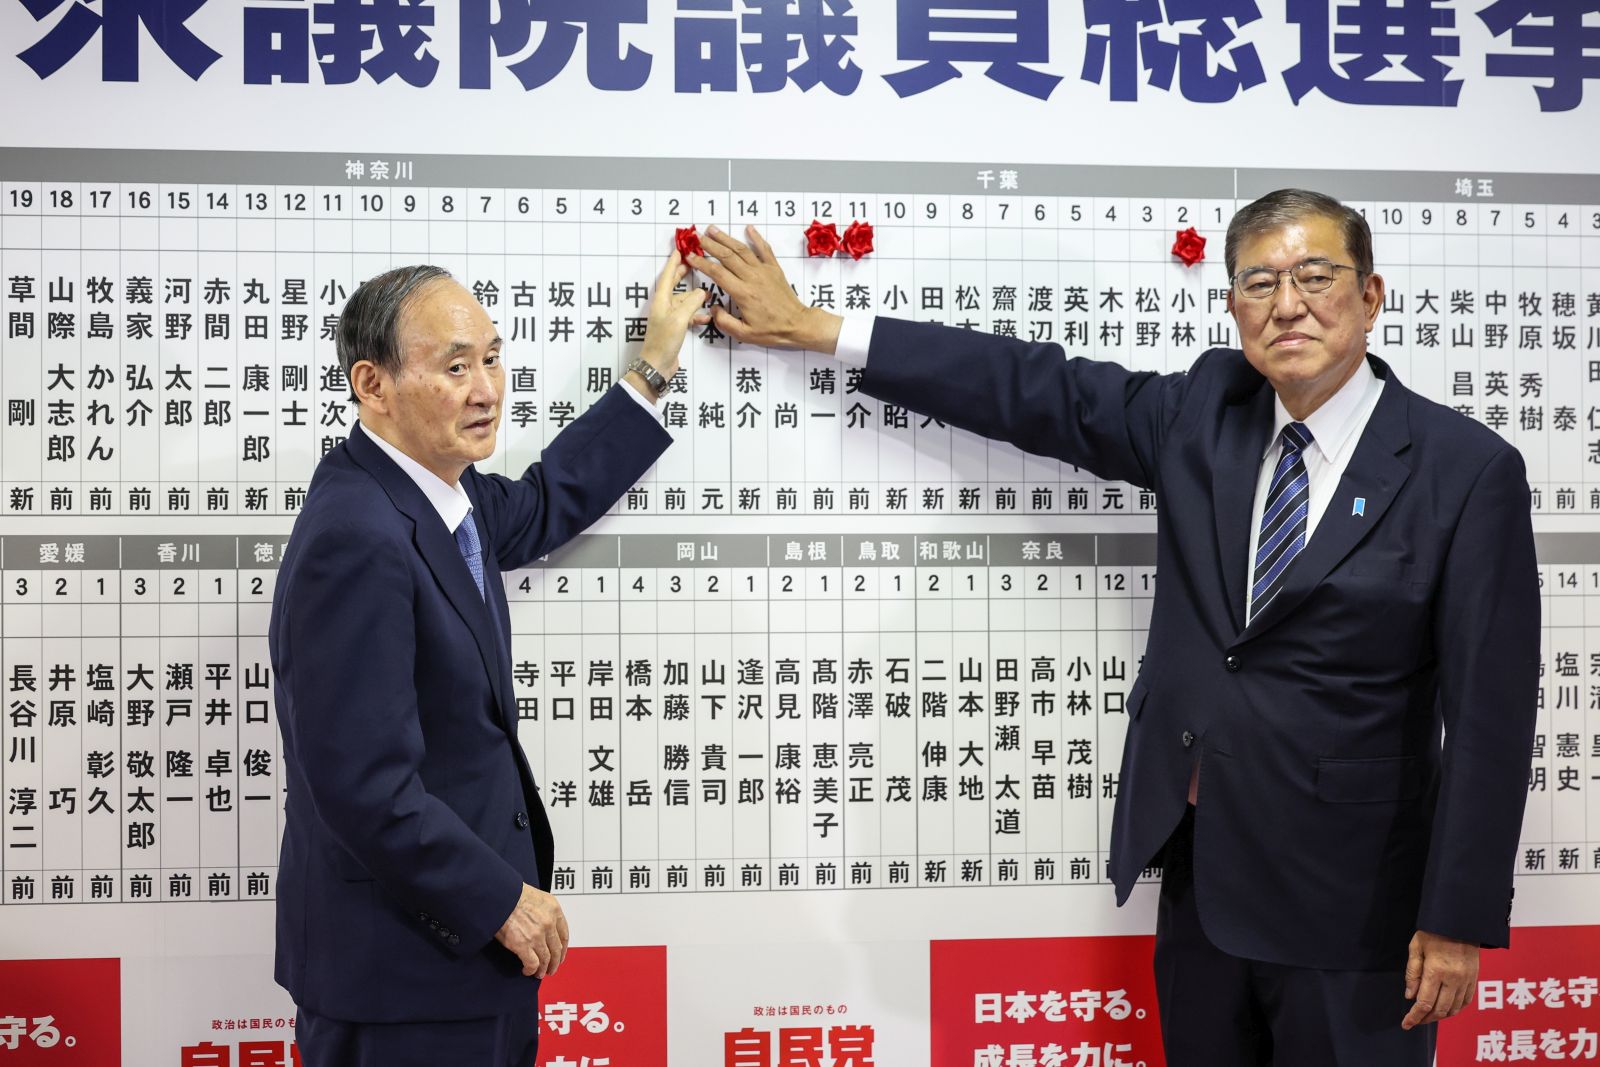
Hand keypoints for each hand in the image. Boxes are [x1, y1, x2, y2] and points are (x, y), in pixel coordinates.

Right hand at [494, 882, 568, 977]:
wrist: (498, 897)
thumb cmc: (511, 894)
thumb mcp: (536, 897)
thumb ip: (544, 912)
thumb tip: (544, 927)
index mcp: (554, 909)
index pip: (564, 934)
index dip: (563, 949)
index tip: (560, 955)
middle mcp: (549, 923)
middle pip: (556, 949)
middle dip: (554, 962)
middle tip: (551, 969)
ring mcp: (537, 935)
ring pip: (546, 959)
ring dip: (543, 969)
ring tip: (539, 973)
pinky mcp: (523, 945)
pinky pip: (532, 963)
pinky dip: (531, 969)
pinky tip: (527, 970)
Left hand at [632, 249, 712, 396]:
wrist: (657, 365)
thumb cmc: (664, 342)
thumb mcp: (679, 319)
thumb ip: (692, 303)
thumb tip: (702, 292)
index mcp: (661, 301)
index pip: (667, 276)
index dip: (673, 263)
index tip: (679, 250)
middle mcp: (664, 307)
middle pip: (674, 285)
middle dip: (682, 274)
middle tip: (692, 263)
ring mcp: (669, 318)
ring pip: (684, 301)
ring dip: (694, 297)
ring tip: (708, 292)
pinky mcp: (675, 328)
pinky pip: (688, 316)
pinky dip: (697, 314)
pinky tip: (706, 316)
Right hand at [690, 225, 842, 352]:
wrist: (798, 325)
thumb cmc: (773, 330)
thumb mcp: (744, 334)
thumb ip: (724, 321)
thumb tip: (714, 308)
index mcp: (743, 293)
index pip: (717, 273)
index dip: (702, 263)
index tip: (691, 257)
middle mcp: (752, 278)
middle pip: (727, 256)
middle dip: (710, 244)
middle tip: (697, 237)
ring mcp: (764, 271)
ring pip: (742, 249)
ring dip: (726, 238)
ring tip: (713, 229)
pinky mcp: (774, 269)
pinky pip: (765, 250)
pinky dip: (756, 237)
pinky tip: (749, 228)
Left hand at [1402, 929, 1478, 1029]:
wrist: (1461, 922)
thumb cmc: (1434, 932)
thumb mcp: (1416, 947)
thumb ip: (1412, 972)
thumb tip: (1409, 996)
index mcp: (1435, 970)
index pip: (1423, 1003)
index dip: (1414, 1017)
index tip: (1405, 1024)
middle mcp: (1452, 979)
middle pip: (1439, 1010)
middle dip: (1425, 1019)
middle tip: (1415, 1021)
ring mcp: (1465, 980)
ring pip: (1453, 1009)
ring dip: (1439, 1016)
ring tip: (1427, 1016)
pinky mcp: (1474, 979)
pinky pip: (1465, 1002)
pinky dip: (1455, 1010)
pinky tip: (1445, 1010)